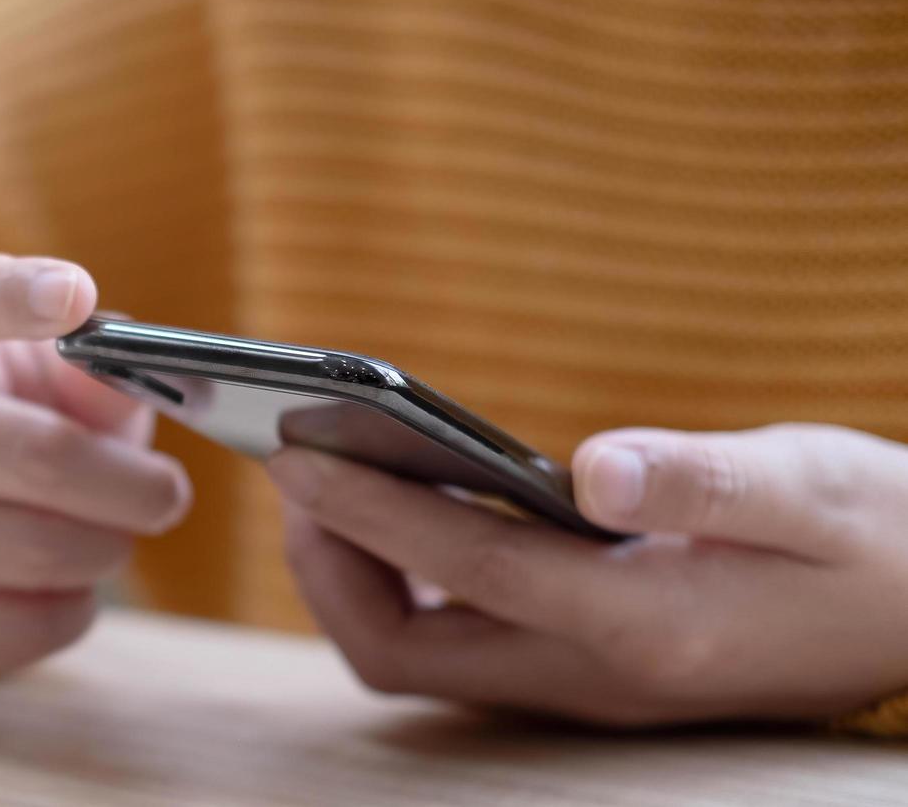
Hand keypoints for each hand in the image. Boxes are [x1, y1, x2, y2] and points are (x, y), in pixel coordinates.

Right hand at [0, 246, 189, 676]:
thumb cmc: (13, 412)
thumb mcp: (57, 369)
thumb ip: (99, 365)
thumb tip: (121, 379)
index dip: (8, 294)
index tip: (74, 293)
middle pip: (41, 455)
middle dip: (134, 485)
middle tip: (167, 493)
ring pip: (41, 550)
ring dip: (105, 547)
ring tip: (104, 533)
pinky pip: (24, 627)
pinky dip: (70, 609)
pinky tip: (54, 584)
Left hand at [267, 423, 907, 726]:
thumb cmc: (881, 535)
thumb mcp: (814, 486)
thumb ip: (706, 478)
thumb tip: (594, 467)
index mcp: (645, 625)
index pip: (464, 568)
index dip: (367, 512)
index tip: (291, 454)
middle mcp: (598, 674)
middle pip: (403, 652)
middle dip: (326, 567)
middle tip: (292, 470)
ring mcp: (588, 686)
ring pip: (422, 658)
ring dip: (357, 580)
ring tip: (325, 483)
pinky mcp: (588, 672)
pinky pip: (461, 645)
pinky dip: (408, 584)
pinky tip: (404, 510)